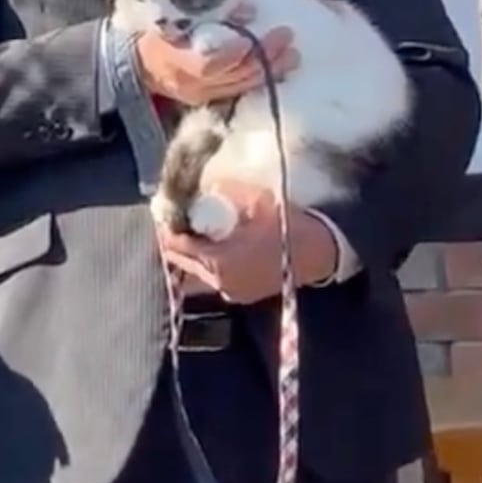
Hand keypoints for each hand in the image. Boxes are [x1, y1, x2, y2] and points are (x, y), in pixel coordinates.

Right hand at [137, 22, 297, 106]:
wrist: (137, 64)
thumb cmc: (155, 31)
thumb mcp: (171, 14)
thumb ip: (206, 10)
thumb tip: (248, 9)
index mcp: (172, 58)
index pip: (206, 64)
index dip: (231, 53)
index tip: (250, 37)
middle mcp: (187, 83)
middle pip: (230, 75)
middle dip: (263, 56)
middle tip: (286, 36)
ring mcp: (198, 95)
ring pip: (239, 86)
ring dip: (269, 70)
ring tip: (293, 55)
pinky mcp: (207, 100)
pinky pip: (237, 92)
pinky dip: (260, 80)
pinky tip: (280, 70)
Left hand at [159, 181, 336, 303]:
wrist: (320, 251)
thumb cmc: (286, 225)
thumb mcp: (254, 200)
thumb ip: (225, 193)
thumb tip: (206, 187)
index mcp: (218, 262)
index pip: (176, 247)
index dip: (166, 229)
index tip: (161, 212)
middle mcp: (219, 283)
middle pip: (181, 264)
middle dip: (174, 243)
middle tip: (173, 222)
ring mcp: (231, 293)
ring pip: (195, 276)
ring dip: (189, 257)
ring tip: (190, 235)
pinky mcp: (242, 295)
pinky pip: (213, 280)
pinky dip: (205, 265)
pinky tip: (211, 248)